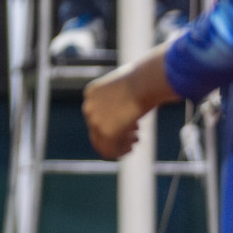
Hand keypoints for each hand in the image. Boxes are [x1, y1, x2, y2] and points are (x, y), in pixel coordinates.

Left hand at [82, 45, 179, 159]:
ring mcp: (94, 120)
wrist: (144, 83)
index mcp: (92, 93)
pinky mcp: (105, 131)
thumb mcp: (129, 86)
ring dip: (119, 144)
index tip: (133, 125)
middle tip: (136, 136)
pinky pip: (108, 151)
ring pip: (102, 142)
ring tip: (136, 139)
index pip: (97, 114)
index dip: (115, 122)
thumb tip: (128, 113)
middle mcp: (89, 106)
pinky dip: (120, 152)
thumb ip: (124, 98)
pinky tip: (132, 147)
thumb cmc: (143, 81)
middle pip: (98, 129)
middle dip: (117, 133)